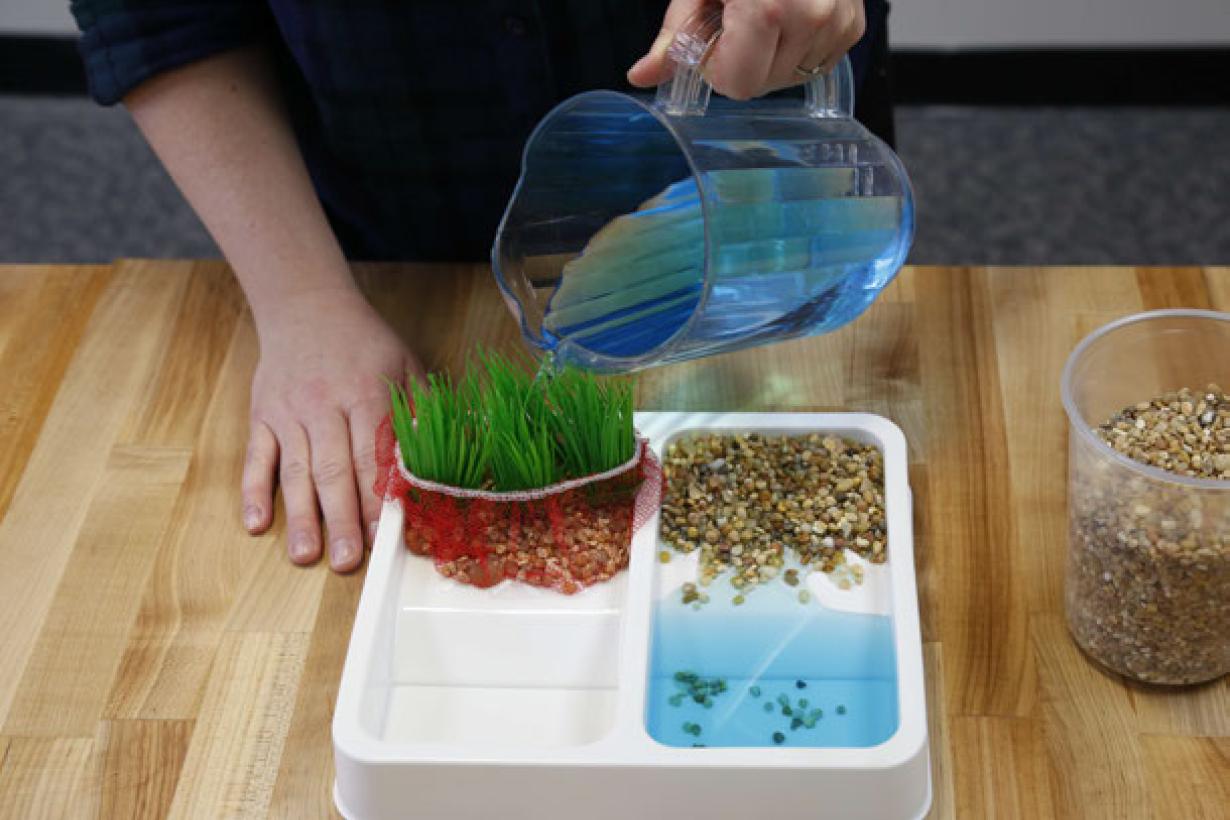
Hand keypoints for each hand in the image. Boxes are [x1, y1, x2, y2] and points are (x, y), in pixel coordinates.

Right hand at [242, 285, 423, 571]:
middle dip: (341, 519)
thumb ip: (421, 411)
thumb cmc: (364, 343)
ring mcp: (289, 413)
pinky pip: (255, 458)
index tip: (384, 534)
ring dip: (300, 516)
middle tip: (347, 561)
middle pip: (334, 471)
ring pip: (295, 471)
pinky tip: (256, 524)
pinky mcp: (262, 416)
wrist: (306, 305)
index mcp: (366, 395)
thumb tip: (444, 455)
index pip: (373, 456)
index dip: (377, 498)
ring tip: (305, 556)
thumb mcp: (405, 365)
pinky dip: (253, 491)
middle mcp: (324, 407)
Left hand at [628, 0, 864, 99]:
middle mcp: (810, 17)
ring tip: (769, 13)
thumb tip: (641, 76)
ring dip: (774, 56)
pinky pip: (817, 64)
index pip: (739, 85)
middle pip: (763, 85)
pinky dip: (800, 49)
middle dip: (745, 62)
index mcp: (767, 10)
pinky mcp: (853, 25)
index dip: (719, 68)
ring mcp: (837, 22)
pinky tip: (792, 18)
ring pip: (791, 77)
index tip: (717, 40)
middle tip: (741, 21)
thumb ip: (675, 37)